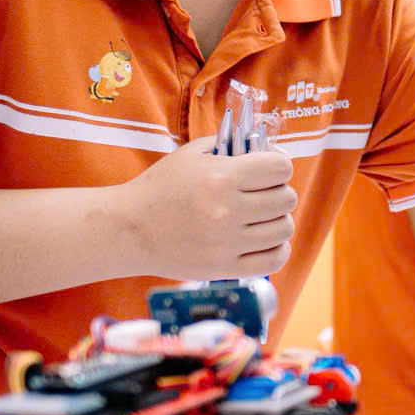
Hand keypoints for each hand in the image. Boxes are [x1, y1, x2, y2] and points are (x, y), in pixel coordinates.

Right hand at [112, 141, 295, 276]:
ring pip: (284, 229)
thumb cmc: (160, 188)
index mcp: (221, 178)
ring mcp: (227, 243)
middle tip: (264, 193)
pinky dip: (277, 249)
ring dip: (278, 219)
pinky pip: (273, 261)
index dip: (279, 165)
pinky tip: (265, 240)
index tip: (269, 168)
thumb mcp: (190, 155)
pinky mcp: (224, 268)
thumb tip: (267, 149)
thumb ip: (229, 146)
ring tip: (262, 217)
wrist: (129, 229)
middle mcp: (227, 211)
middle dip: (279, 191)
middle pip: (286, 199)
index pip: (280, 168)